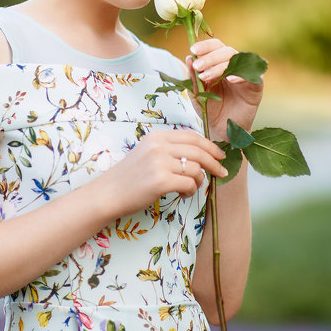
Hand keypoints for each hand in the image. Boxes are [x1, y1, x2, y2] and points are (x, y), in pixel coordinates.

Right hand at [102, 128, 227, 215]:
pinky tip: (182, 194)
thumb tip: (200, 154)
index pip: (192, 136)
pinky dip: (191, 191)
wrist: (108, 193)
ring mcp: (160, 163)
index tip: (220, 155)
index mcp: (157, 136)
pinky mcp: (161, 181)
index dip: (210, 146)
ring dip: (199, 181)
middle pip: (198, 151)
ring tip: (190, 187)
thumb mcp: (147, 153)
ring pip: (196, 169)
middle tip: (222, 172)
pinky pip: (190, 184)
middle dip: (215, 162)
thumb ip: (169, 149)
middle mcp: (159, 146)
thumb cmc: (129, 176)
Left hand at [186, 38, 263, 140]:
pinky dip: (241, 76)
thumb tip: (189, 58)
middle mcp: (234, 66)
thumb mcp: (197, 92)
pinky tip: (230, 80)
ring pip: (238, 60)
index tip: (193, 50)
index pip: (215, 46)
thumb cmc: (210, 108)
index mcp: (219, 63)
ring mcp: (246, 75)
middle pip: (225, 50)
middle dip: (210, 57)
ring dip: (220, 66)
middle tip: (197, 66)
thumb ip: (193, 77)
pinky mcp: (256, 87)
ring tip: (206, 76)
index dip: (205, 46)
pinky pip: (253, 77)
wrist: (222, 129)